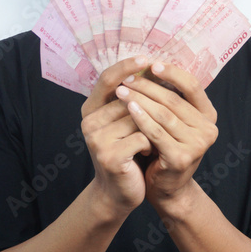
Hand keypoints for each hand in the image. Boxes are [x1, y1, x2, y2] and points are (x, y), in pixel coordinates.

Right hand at [80, 56, 153, 217]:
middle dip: (148, 105)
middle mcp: (89, 122)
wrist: (118, 194)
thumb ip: (130, 99)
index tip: (147, 57)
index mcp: (90, 110)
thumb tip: (150, 65)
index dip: (126, 66)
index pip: (107, 78)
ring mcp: (97, 140)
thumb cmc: (127, 153)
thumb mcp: (124, 123)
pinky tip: (148, 154)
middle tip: (161, 117)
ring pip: (138, 118)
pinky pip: (143, 138)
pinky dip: (151, 145)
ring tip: (151, 140)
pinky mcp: (110, 156)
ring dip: (152, 128)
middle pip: (127, 98)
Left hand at [115, 61, 218, 208]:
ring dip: (140, 99)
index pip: (192, 85)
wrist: (166, 188)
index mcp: (209, 115)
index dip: (172, 72)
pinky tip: (128, 109)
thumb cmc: (164, 149)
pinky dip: (141, 118)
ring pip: (163, 114)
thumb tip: (151, 63)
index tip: (151, 63)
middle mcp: (209, 129)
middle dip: (148, 86)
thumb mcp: (172, 122)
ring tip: (122, 90)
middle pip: (173, 99)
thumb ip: (169, 99)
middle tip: (128, 77)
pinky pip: (156, 132)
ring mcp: (198, 145)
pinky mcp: (182, 157)